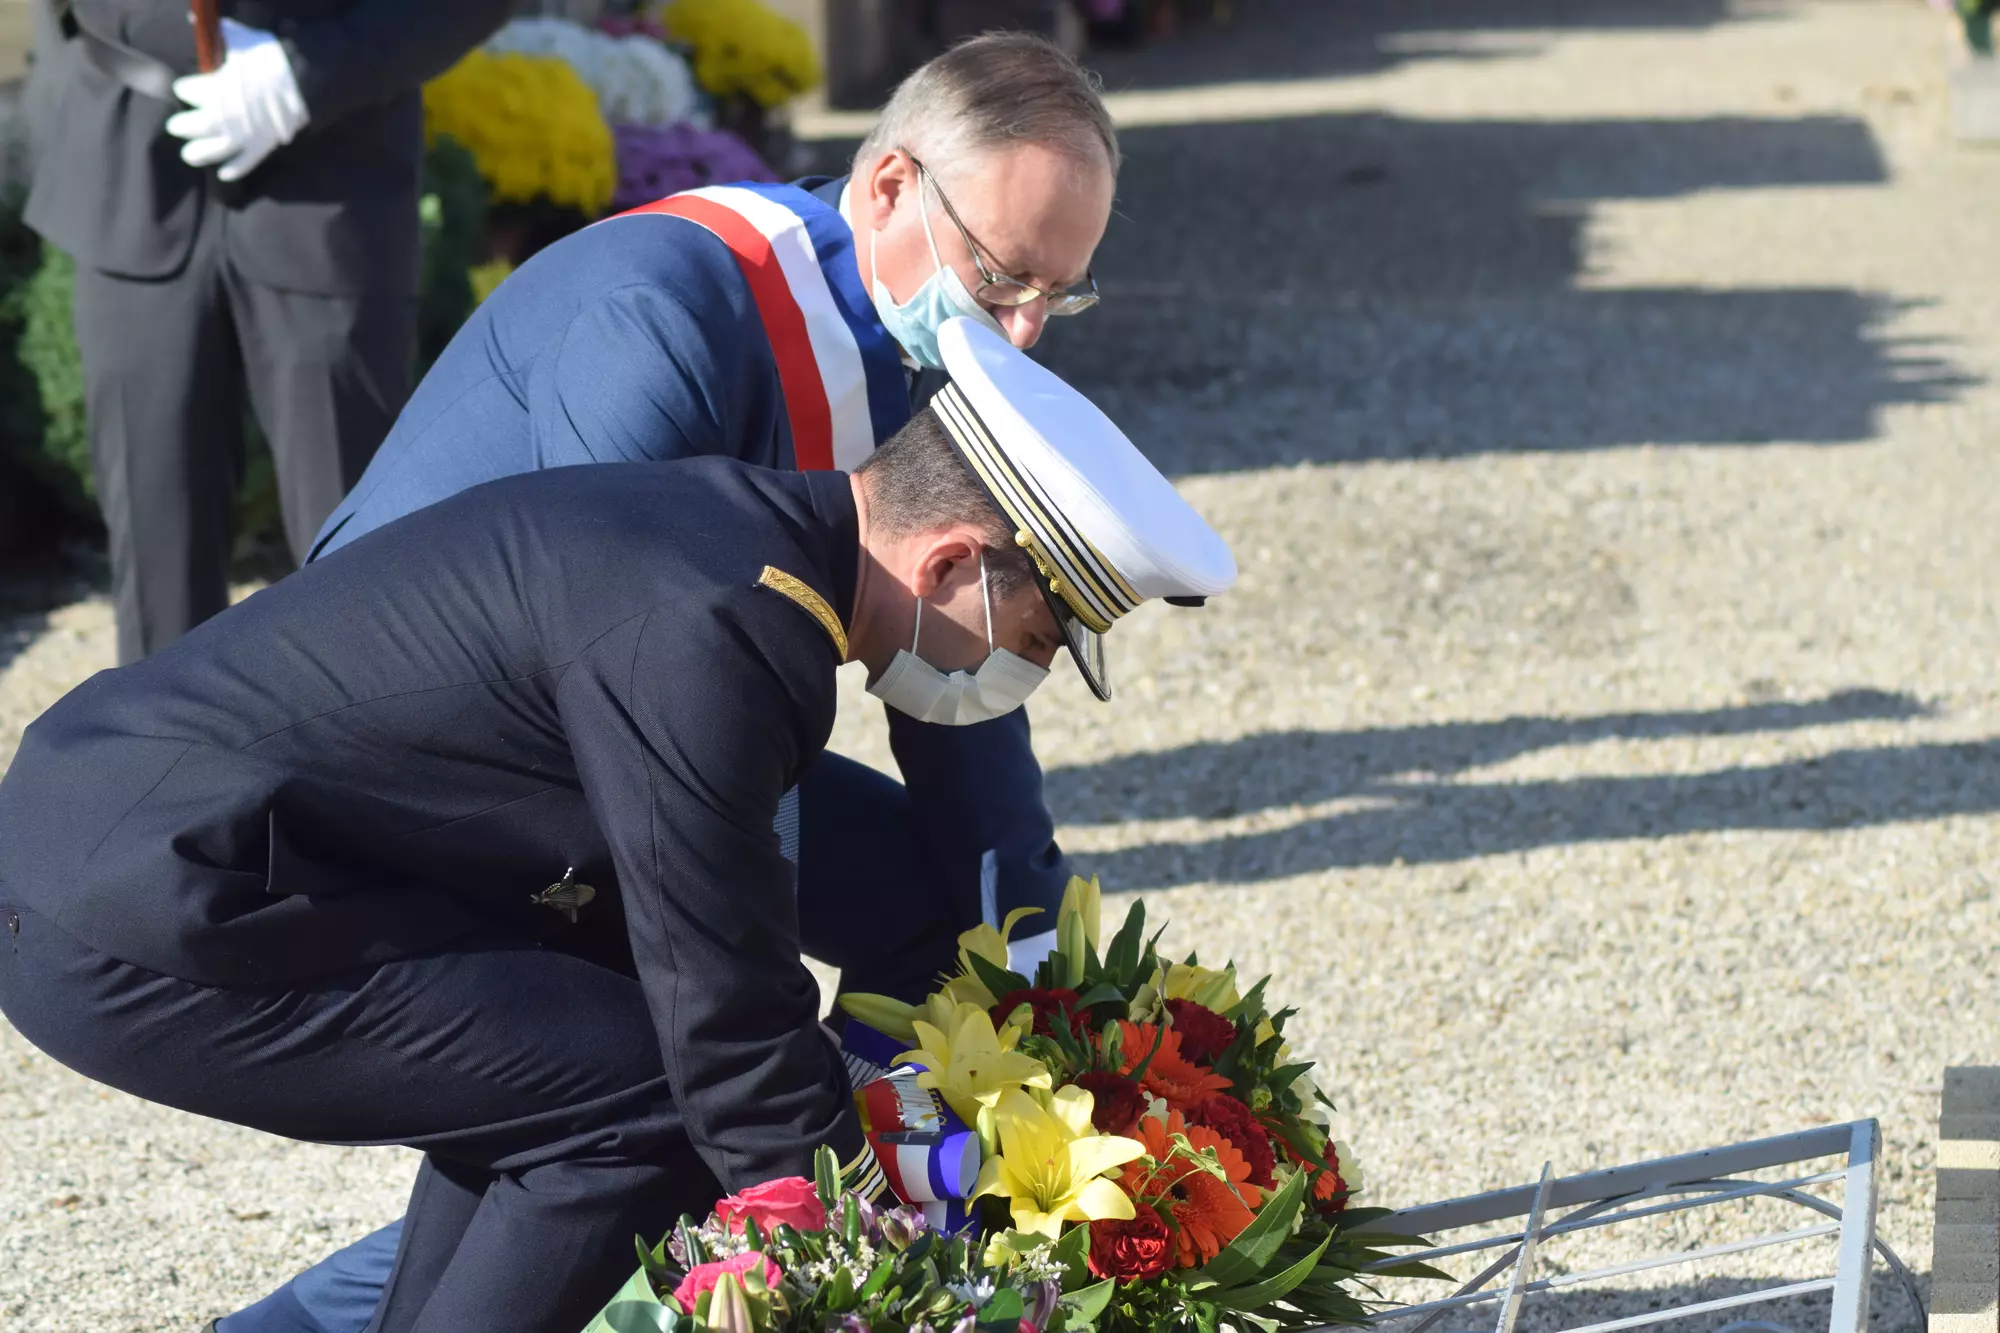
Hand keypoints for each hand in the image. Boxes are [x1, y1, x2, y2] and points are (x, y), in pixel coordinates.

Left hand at [166, 19, 308, 182]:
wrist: (302, 77)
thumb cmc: (269, 55)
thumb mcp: (239, 39)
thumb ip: (218, 34)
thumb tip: (195, 17)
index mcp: (215, 87)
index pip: (190, 91)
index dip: (186, 89)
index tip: (183, 89)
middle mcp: (225, 114)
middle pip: (197, 124)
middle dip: (184, 126)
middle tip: (175, 127)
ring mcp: (244, 132)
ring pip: (216, 148)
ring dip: (200, 153)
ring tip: (188, 155)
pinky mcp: (263, 145)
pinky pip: (246, 162)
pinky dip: (235, 169)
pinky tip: (223, 175)